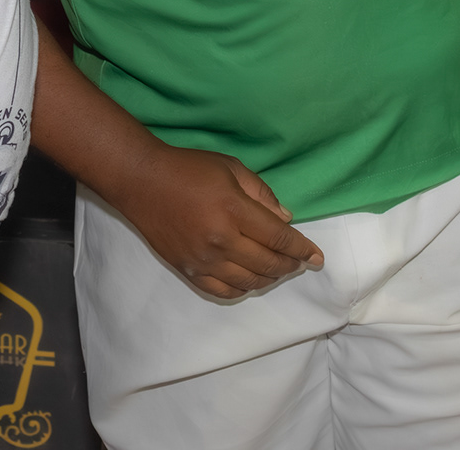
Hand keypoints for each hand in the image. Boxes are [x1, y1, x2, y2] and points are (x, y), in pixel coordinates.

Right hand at [105, 142, 322, 298]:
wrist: (141, 182)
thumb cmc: (188, 168)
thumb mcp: (231, 168)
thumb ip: (262, 194)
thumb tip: (285, 219)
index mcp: (234, 210)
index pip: (279, 238)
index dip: (302, 250)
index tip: (317, 258)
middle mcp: (221, 240)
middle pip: (268, 264)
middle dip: (290, 266)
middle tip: (299, 262)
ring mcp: (203, 260)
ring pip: (249, 282)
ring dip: (270, 278)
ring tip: (277, 269)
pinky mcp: (188, 270)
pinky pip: (223, 291)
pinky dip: (243, 290)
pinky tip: (250, 281)